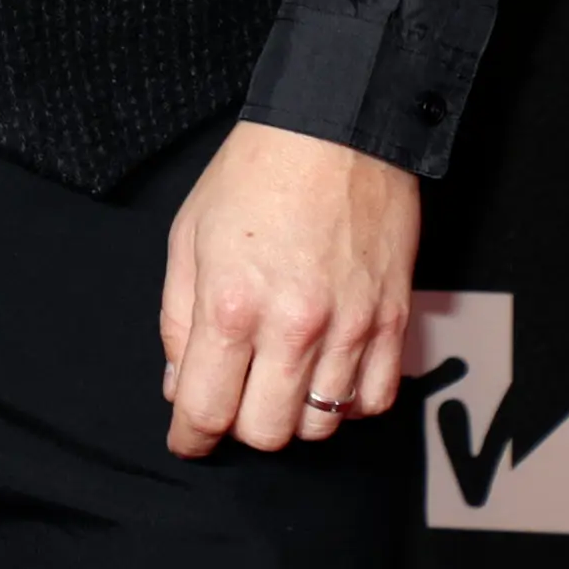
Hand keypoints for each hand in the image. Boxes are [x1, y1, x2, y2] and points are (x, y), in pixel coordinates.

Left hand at [159, 120, 420, 456]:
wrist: (336, 129)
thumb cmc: (253, 175)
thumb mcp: (188, 237)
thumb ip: (177, 319)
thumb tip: (178, 383)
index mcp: (231, 305)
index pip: (206, 408)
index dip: (190, 436)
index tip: (188, 439)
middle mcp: (293, 327)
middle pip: (265, 432)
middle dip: (240, 427)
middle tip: (234, 397)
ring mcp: (349, 328)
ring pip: (321, 425)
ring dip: (293, 416)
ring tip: (281, 381)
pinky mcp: (391, 321)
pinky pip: (374, 401)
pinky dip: (349, 405)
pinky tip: (328, 376)